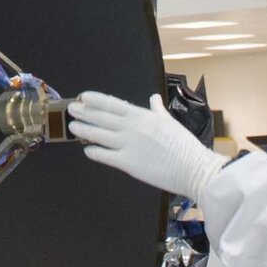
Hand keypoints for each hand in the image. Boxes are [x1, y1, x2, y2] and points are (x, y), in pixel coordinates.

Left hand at [70, 90, 221, 202]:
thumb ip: (158, 110)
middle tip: (72, 109)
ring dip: (83, 130)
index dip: (95, 100)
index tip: (83, 97)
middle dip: (84, 112)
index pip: (112, 103)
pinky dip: (94, 152)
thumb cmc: (185, 147)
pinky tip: (87, 150)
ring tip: (73, 126)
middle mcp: (132, 127)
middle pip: (101, 117)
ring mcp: (128, 145)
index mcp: (142, 116)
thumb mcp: (170, 122)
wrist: (194, 169)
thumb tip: (154, 99)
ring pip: (98, 135)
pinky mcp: (128, 163)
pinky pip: (105, 156)